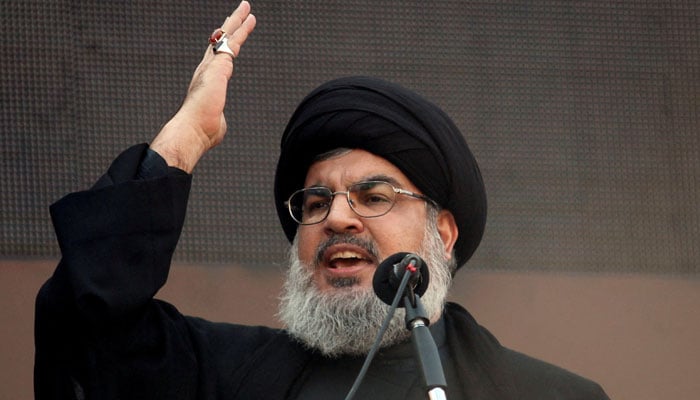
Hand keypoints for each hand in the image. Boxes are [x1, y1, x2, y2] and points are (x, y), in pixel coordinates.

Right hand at [150, 1, 255, 172]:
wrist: (192, 130)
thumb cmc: (202, 131)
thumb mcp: (214, 122)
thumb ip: (217, 117)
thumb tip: (217, 122)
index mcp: (205, 83)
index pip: (216, 60)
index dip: (222, 47)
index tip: (229, 38)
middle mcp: (205, 70)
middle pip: (219, 42)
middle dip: (228, 27)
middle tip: (237, 14)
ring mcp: (211, 66)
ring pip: (226, 36)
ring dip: (237, 21)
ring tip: (246, 8)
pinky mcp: (219, 65)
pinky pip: (233, 40)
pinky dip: (242, 27)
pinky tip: (250, 18)